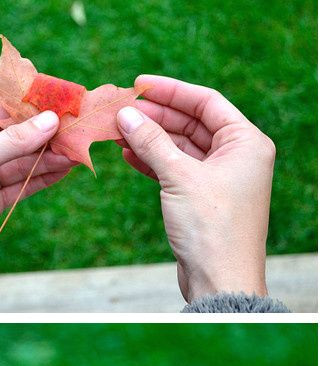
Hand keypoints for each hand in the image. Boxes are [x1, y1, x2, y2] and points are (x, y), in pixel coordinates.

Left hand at [0, 99, 59, 313]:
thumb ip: (13, 140)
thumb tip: (49, 120)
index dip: (23, 111)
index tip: (54, 106)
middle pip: (7, 138)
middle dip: (39, 136)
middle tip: (72, 130)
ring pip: (16, 163)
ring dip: (45, 158)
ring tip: (75, 151)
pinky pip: (18, 185)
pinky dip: (40, 178)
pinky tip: (63, 169)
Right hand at [117, 73, 274, 300]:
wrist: (220, 281)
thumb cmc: (211, 228)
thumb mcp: (179, 177)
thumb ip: (152, 142)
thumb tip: (126, 114)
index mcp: (246, 142)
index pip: (207, 101)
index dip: (172, 90)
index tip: (139, 84)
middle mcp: (238, 156)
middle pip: (193, 122)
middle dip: (157, 116)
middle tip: (122, 109)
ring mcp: (221, 177)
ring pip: (182, 146)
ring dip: (151, 138)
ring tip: (119, 130)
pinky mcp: (204, 198)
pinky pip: (177, 169)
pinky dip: (154, 161)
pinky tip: (129, 153)